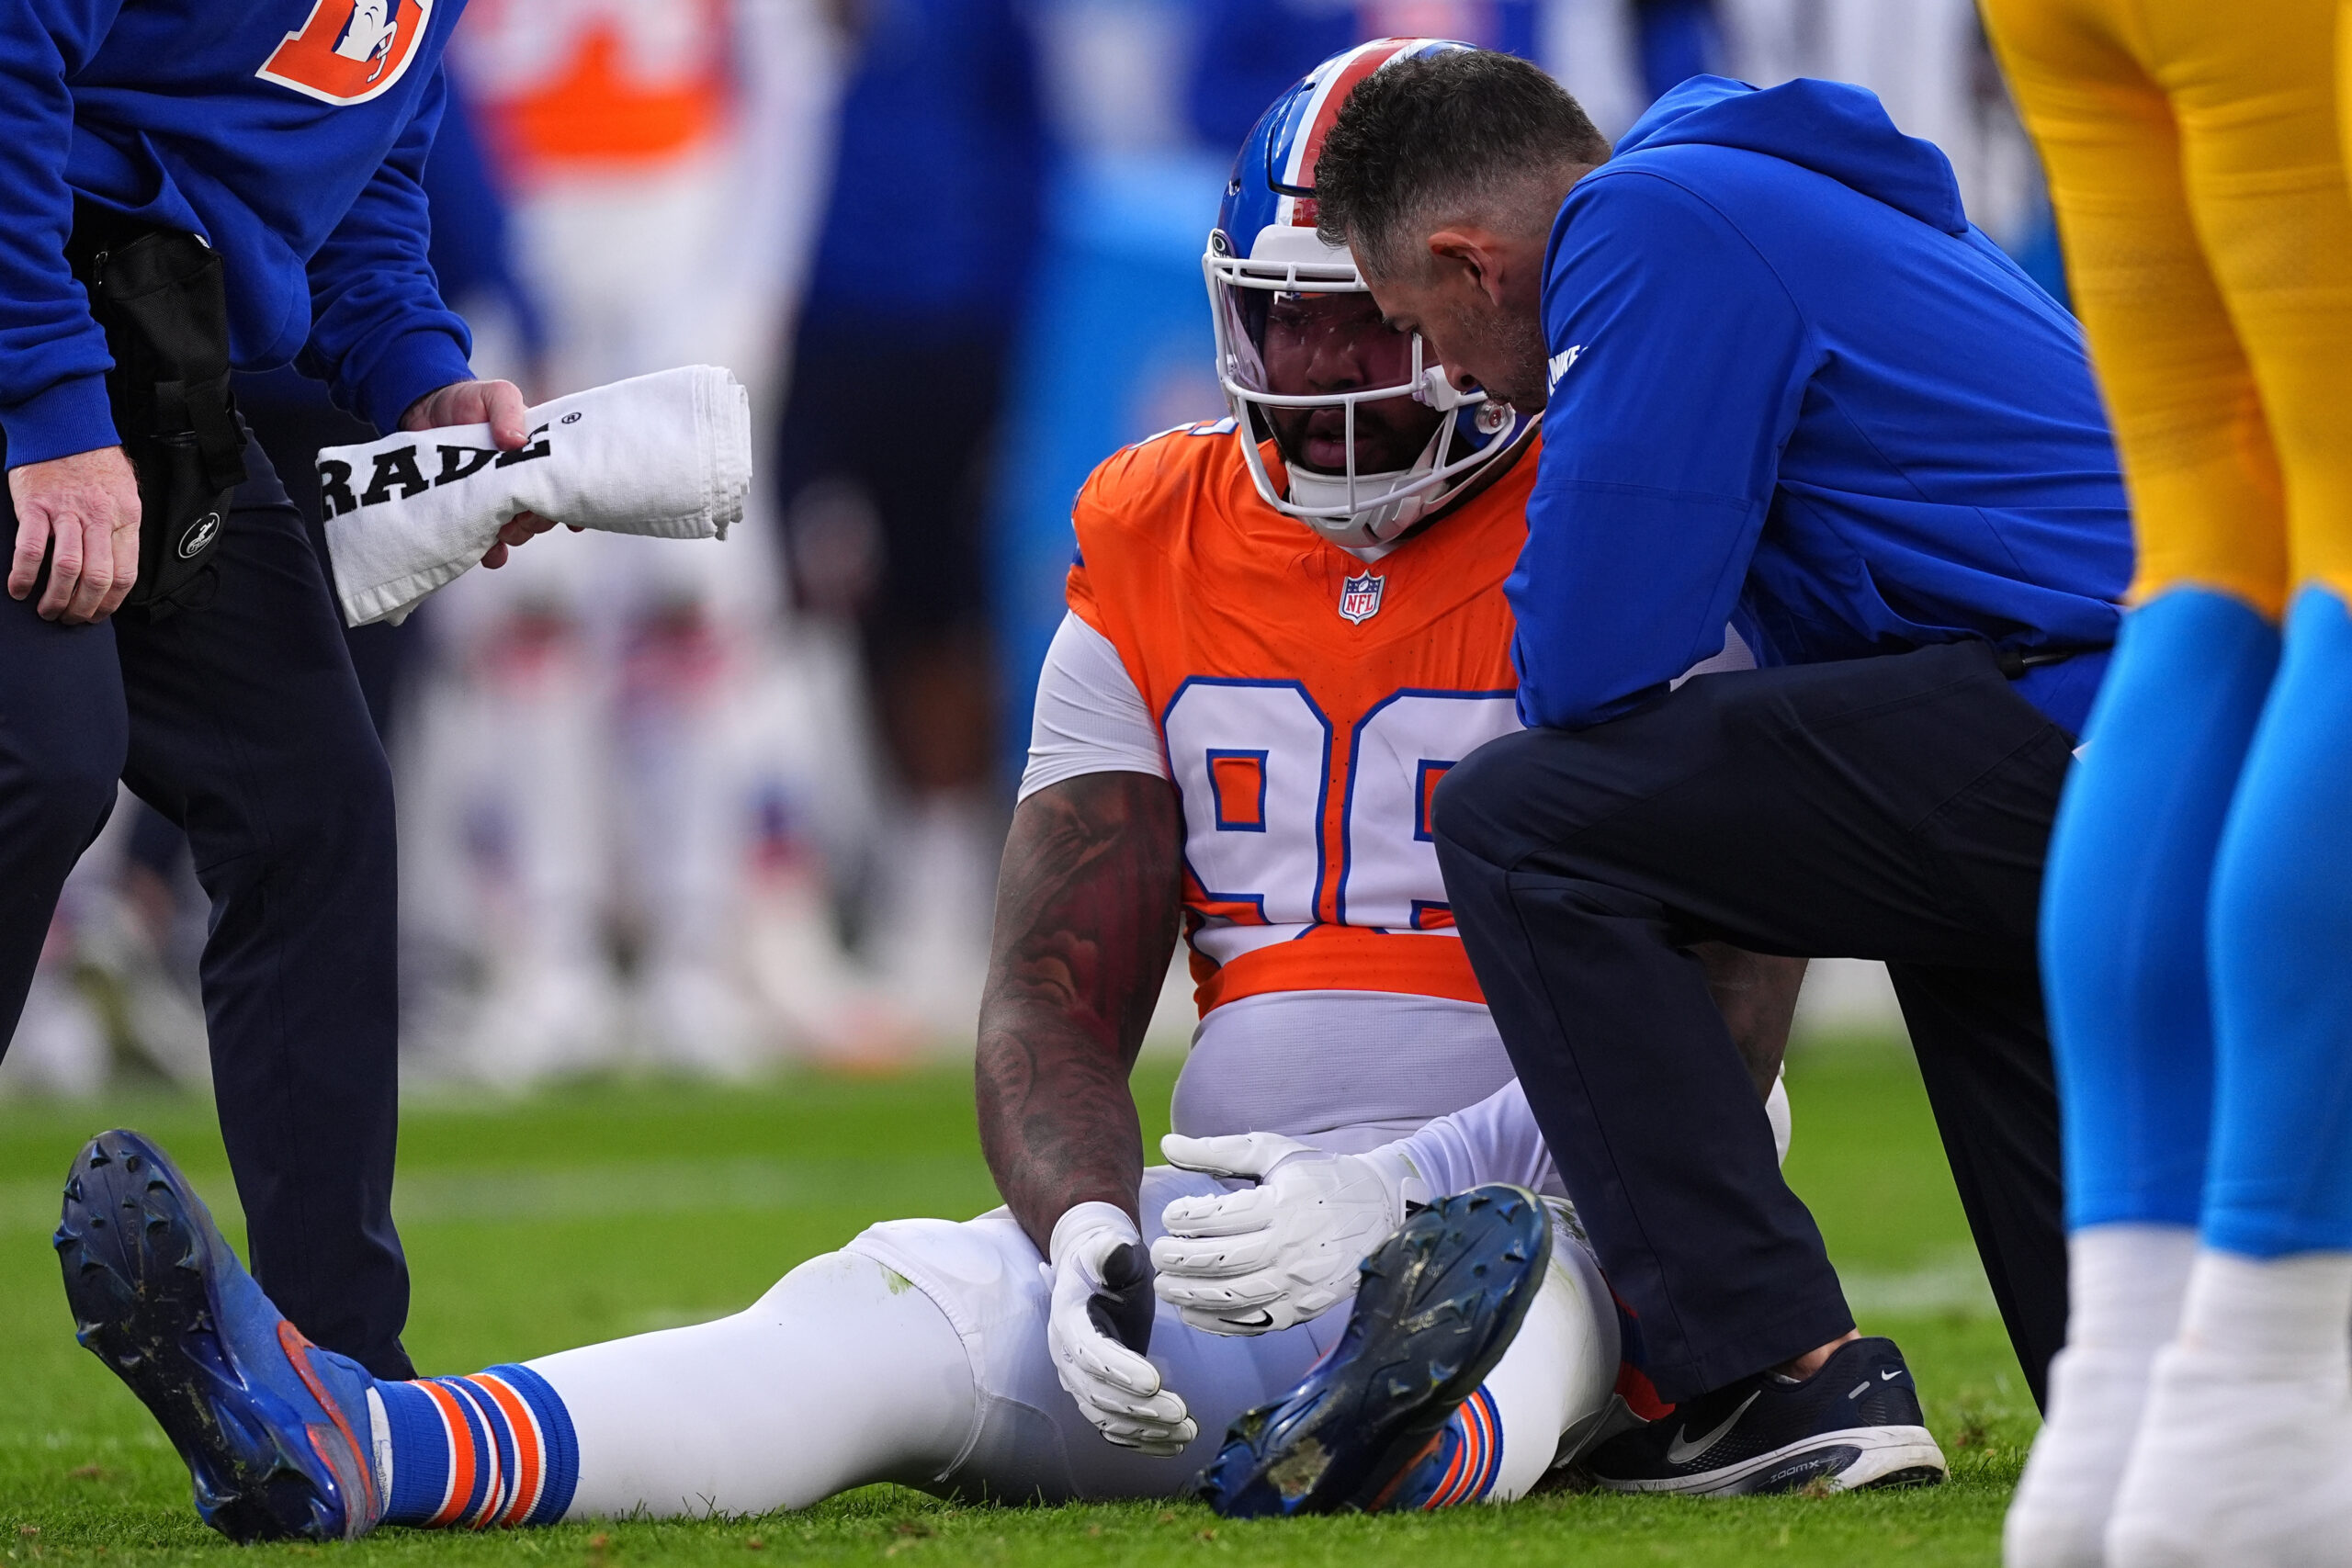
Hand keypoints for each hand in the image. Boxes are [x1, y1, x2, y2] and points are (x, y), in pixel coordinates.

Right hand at [8, 445, 141, 623]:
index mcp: (126, 517)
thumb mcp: (125, 494)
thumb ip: (122, 530)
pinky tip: (18, 589)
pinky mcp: (35, 505)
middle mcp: (100, 517)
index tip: (97, 615)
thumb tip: (115, 573)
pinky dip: (23, 575)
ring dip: (56, 599)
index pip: (126, 574)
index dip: (111, 603)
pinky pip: (31, 549)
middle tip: (70, 620)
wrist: (65, 425)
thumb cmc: (96, 463)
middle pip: (98, 577)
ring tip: (47, 611)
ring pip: (67, 569)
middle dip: (84, 608)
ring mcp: (66, 511)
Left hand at [399, 378, 570, 567]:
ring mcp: (497, 500)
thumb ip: (508, 410)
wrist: (421, 413)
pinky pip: (488, 543)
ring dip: (516, 535)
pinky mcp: (471, 513)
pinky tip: (492, 555)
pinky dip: (493, 553)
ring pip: (520, 530)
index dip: (570, 504)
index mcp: (537, 457)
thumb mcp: (493, 394)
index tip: (572, 520)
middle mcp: (522, 482)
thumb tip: (516, 441)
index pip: (563, 485)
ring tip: (503, 531)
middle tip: (520, 518)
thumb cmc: (466, 401)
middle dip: (537, 521)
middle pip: (544, 513)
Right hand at [1044, 1202, 1194, 1454]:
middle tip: (1181, 1413)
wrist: (1093, 1273)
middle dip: (1140, 1409)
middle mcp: (1067, 1357)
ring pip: (1106, 1418)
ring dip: (1146, 1430)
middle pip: (1098, 1394)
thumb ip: (1111, 1252)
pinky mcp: (1097, 1394)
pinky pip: (1114, 1428)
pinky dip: (1143, 1441)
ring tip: (1188, 1432)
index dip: (1119, 1370)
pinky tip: (1176, 1444)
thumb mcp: (1109, 1248)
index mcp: (1068, 1320)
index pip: (1089, 1353)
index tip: (1155, 1382)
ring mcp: (1079, 1381)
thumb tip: (1114, 1248)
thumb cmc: (1107, 1258)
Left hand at [1152, 1132, 1429, 1335]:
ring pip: (1233, 1297)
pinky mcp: (1303, 1310)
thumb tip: (1167, 1145)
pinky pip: (1253, 1324)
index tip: (1170, 1217)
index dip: (1187, 1218)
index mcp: (1283, 1205)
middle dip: (1180, 1260)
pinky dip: (1216, 1322)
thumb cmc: (1322, 1177)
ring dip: (1191, 1294)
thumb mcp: (1275, 1153)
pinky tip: (1192, 1311)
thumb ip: (1219, 1151)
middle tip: (1157, 1254)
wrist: (1382, 1212)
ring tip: (1165, 1285)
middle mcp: (1291, 1248)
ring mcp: (1298, 1284)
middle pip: (1222, 1261)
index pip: (1222, 1217)